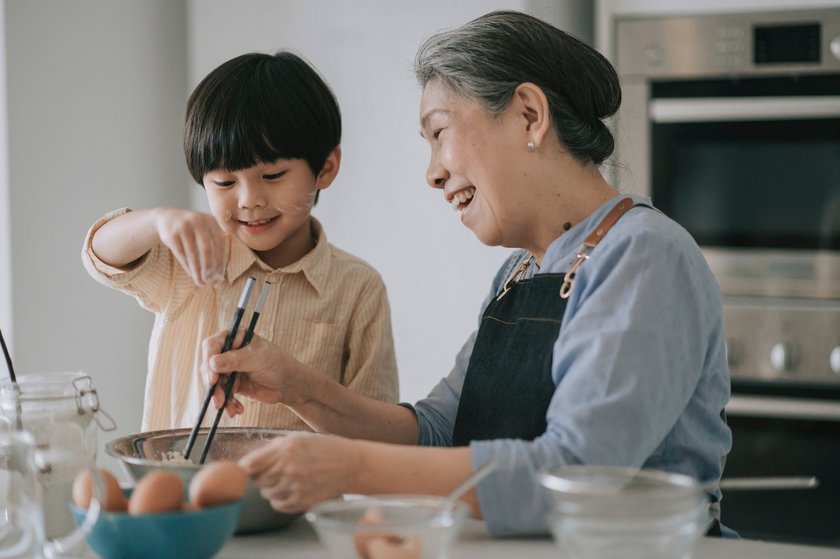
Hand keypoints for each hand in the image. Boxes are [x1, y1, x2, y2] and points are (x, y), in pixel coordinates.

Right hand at [153, 208, 225, 284]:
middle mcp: (198, 221)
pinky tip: (191, 274)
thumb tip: (220, 275)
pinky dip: (187, 266)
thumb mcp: (205, 231)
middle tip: (210, 281)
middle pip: (206, 249)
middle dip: (208, 267)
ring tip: (200, 282)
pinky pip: (181, 254)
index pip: (219, 244)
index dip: (220, 260)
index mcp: (211, 221)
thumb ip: (213, 247)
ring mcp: (183, 227)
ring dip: (197, 270)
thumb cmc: (193, 229)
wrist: (168, 217)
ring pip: (192, 254)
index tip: (220, 275)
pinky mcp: (171, 234)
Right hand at [200, 330, 313, 415]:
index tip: (212, 377)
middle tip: (217, 397)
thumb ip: (235, 360)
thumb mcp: (258, 359)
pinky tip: (236, 411)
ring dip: (219, 398)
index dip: (208, 360)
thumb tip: (212, 363)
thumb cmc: (278, 364)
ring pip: (215, 384)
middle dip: (212, 384)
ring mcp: (230, 369)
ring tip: (227, 408)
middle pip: (209, 366)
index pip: (212, 345)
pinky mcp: (233, 385)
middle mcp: (229, 352)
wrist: (290, 385)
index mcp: (235, 337)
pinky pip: (223, 395)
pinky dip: (228, 404)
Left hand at [239, 433, 360, 511]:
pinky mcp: (302, 501)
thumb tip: (250, 460)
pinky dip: (280, 499)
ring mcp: (295, 486)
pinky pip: (278, 505)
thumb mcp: (299, 438)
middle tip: (273, 472)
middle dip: (261, 476)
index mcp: (286, 448)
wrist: (352, 465)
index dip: (246, 467)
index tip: (248, 468)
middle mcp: (288, 467)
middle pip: (257, 480)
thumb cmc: (326, 448)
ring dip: (271, 488)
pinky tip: (291, 490)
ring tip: (285, 480)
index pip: (250, 464)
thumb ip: (273, 448)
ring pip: (266, 493)